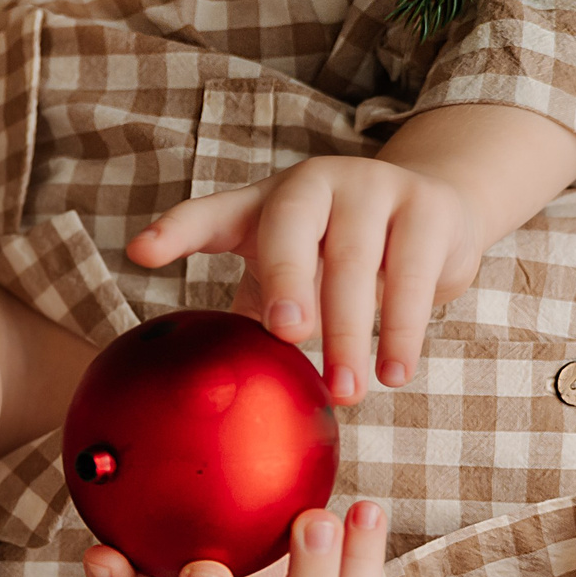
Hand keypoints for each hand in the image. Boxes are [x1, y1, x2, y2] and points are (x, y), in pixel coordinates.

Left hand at [126, 155, 484, 404]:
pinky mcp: (426, 208)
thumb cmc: (337, 252)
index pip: (209, 214)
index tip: (140, 253)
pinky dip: (402, 330)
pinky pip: (412, 276)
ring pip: (356, 261)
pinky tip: (394, 372)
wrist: (435, 211)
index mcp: (261, 205)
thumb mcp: (289, 271)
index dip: (175, 232)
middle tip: (287, 334)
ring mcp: (371, 187)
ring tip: (346, 391)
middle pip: (289, 232)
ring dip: (350, 332)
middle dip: (287, 283)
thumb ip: (256, 312)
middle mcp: (311, 185)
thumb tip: (221, 389)